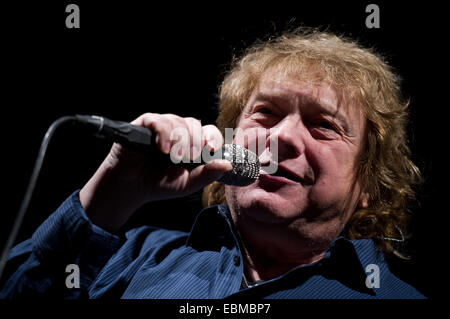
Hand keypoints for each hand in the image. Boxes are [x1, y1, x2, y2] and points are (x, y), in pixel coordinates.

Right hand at [79, 113, 231, 231]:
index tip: (211, 149)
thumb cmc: (160, 184)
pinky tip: (162, 149)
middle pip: (195, 124)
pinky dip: (164, 134)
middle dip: (195, 141)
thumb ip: (207, 174)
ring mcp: (162, 126)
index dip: (213, 137)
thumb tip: (228, 165)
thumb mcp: (188, 183)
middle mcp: (178, 131)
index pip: (209, 131)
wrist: (132, 187)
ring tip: (172, 157)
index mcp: (192, 143)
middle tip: (188, 158)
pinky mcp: (145, 124)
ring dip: (179, 140)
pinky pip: (158, 121)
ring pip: (178, 121)